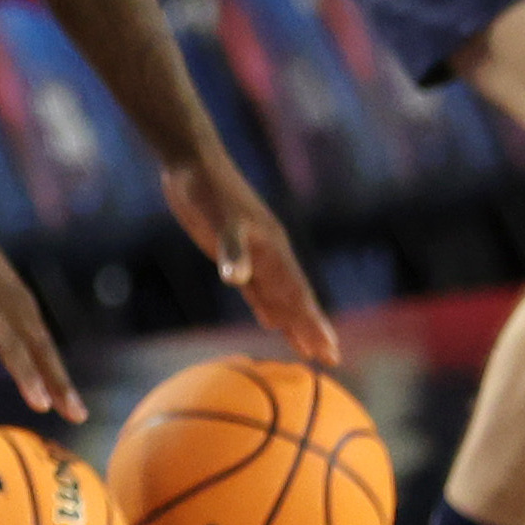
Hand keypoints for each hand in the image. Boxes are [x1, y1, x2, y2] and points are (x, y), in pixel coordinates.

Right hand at [0, 204, 81, 420]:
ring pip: (7, 344)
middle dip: (56, 385)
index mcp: (19, 307)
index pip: (46, 352)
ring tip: (40, 403)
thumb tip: (17, 347)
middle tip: (75, 415)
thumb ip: (6, 319)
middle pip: (37, 352)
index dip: (62, 384)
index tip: (79, 414)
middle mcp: (7, 308)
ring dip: (25, 374)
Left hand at [160, 152, 339, 365]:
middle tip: (331, 361)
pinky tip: (270, 322)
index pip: (298, 296)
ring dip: (293, 323)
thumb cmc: (206, 190)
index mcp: (272, 251)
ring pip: (279, 297)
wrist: (192, 163)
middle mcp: (270, 255)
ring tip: (308, 349)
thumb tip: (238, 280)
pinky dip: (267, 307)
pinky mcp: (233, 253)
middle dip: (312, 330)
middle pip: (296, 300)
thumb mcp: (219, 219)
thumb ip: (230, 250)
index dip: (313, 325)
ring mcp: (254, 255)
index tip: (330, 351)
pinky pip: (258, 289)